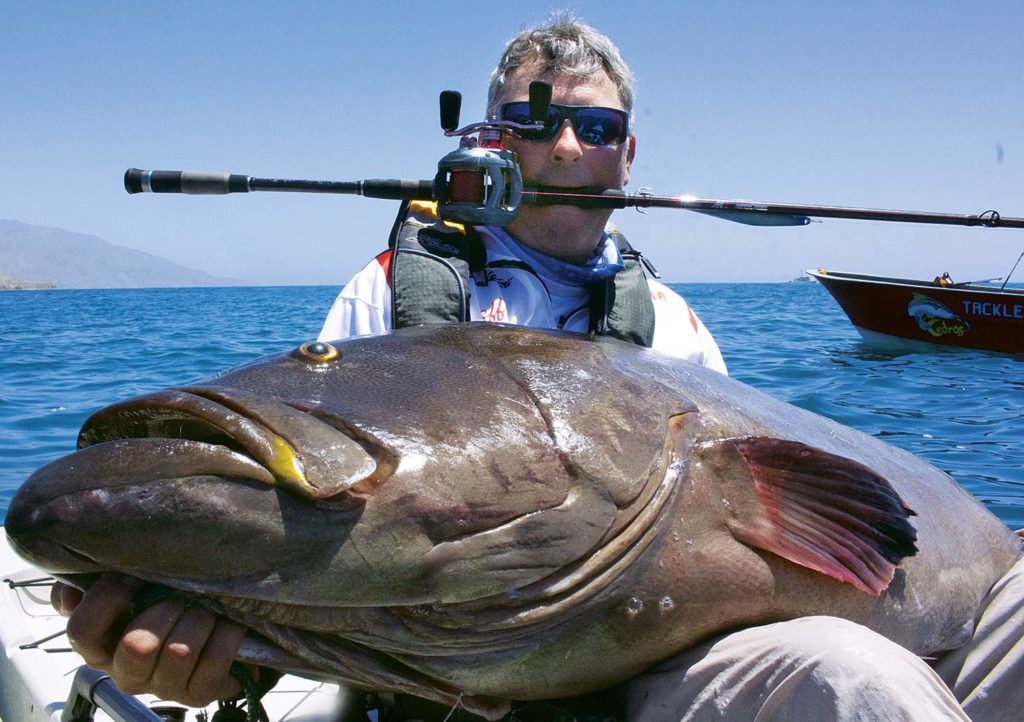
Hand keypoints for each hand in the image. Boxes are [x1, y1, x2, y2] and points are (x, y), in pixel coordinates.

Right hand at [52, 575, 246, 706]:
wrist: (217, 626)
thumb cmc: (170, 602)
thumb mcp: (130, 586)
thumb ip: (94, 580)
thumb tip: (74, 585)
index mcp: (103, 646)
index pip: (83, 631)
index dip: (108, 600)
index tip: (133, 579)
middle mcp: (127, 671)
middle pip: (137, 645)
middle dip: (166, 610)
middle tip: (180, 597)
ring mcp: (162, 686)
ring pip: (179, 652)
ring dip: (199, 620)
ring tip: (207, 609)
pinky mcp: (197, 694)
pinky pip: (213, 661)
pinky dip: (226, 635)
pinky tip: (227, 625)